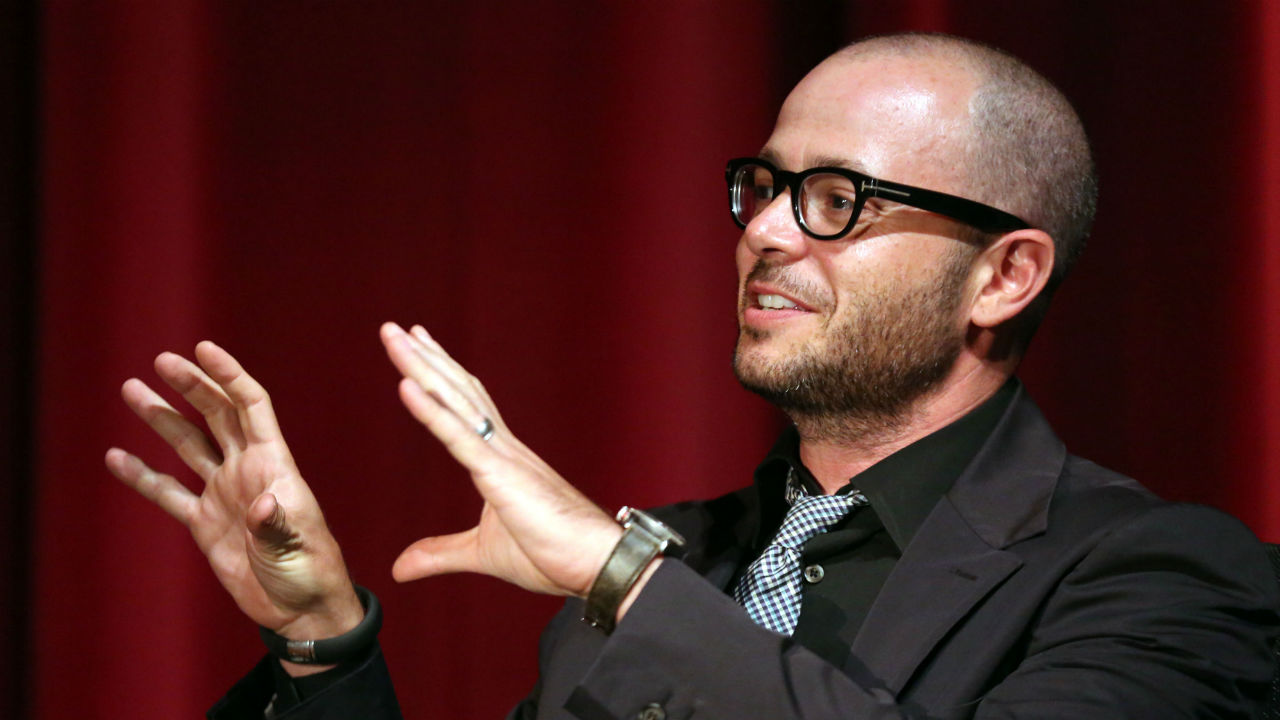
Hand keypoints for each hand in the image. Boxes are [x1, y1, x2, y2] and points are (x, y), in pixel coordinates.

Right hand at [105, 342, 362, 647]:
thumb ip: (275, 525)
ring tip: (131, 389)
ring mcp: (223, 493)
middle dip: (191, 386)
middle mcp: (247, 470)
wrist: (299, 608)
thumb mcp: (297, 547)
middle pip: (216, 415)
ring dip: (162, 419)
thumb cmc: (310, 571)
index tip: (203, 348)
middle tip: (161, 360)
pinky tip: (116, 457)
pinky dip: (143, 476)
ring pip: (188, 445)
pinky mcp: (205, 523)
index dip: (229, 376)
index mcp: (274, 464)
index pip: (251, 405)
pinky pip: (169, 493)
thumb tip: (260, 505)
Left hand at [380, 322, 622, 597]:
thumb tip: (400, 568)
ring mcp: (502, 457)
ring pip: (454, 401)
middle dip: (423, 357)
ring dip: (420, 366)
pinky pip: (459, 437)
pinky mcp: (503, 476)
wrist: (598, 563)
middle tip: (393, 328)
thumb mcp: (483, 554)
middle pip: (456, 391)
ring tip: (394, 336)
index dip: (440, 374)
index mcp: (501, 459)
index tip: (419, 346)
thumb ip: (440, 554)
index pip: (465, 406)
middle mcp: (502, 446)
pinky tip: (406, 384)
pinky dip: (430, 410)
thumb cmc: (554, 555)